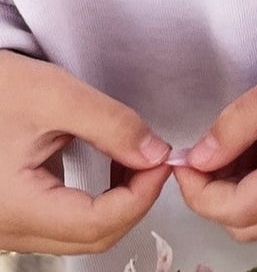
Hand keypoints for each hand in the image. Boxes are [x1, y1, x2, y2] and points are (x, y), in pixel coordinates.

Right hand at [0, 50, 172, 255]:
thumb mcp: (56, 96)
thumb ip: (111, 125)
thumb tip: (155, 154)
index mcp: (15, 207)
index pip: (95, 224)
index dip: (141, 194)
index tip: (164, 160)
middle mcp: (9, 229)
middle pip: (92, 237)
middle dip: (136, 199)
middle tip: (157, 158)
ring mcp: (10, 227)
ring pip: (81, 234)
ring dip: (120, 201)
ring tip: (139, 157)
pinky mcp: (16, 214)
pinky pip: (66, 222)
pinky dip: (99, 200)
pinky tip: (113, 165)